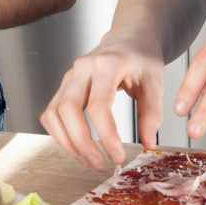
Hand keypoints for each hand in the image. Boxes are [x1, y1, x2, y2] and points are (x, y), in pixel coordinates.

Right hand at [40, 36, 162, 169]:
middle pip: (68, 110)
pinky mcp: (63, 87)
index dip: (106, 135)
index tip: (118, 156)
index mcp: (107, 65)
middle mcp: (82, 69)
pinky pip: (51, 114)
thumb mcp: (154, 82)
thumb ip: (152, 113)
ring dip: (67, 142)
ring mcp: (69, 77)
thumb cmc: (141, 59)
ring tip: (88, 161)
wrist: (128, 40)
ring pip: (54, 113)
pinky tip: (77, 148)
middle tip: (98, 164)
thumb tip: (147, 145)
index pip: (98, 106)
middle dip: (81, 143)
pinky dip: (59, 135)